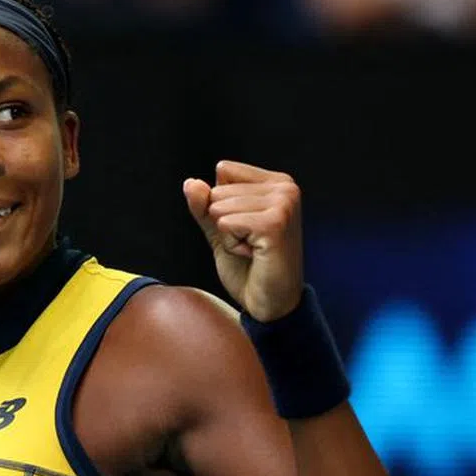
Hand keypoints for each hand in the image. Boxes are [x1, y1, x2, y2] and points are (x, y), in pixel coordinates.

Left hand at [184, 160, 303, 321]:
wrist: (270, 304)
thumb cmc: (250, 268)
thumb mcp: (221, 230)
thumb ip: (204, 206)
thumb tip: (190, 183)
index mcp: (277, 182)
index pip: (224, 171)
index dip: (223, 205)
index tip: (247, 229)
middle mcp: (286, 188)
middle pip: (219, 191)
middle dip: (226, 224)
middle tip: (251, 245)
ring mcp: (283, 204)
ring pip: (219, 208)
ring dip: (229, 236)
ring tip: (253, 250)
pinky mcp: (274, 224)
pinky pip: (225, 223)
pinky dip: (232, 245)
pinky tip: (254, 255)